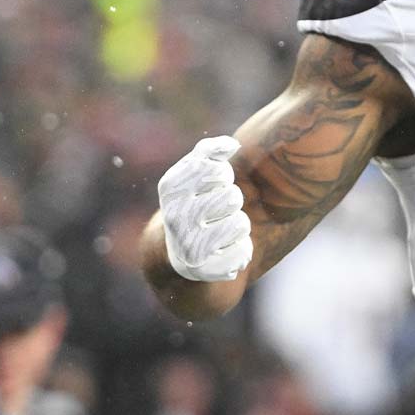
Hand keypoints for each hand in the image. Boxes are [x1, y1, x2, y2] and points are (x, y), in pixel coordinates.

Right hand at [158, 136, 252, 281]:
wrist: (180, 253)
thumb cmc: (194, 203)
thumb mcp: (193, 172)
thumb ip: (210, 151)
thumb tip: (232, 145)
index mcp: (171, 187)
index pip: (218, 170)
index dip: (222, 177)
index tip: (209, 185)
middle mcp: (175, 216)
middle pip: (232, 197)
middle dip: (230, 202)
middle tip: (214, 212)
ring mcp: (188, 244)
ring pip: (240, 224)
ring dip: (236, 226)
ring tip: (218, 231)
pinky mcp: (204, 269)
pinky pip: (243, 251)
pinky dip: (240, 250)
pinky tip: (222, 251)